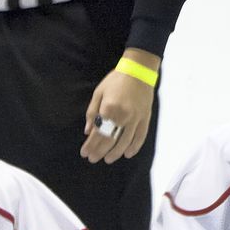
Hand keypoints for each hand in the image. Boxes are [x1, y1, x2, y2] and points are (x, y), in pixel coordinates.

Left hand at [81, 48, 157, 163]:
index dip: (90, 145)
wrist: (139, 70)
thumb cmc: (115, 80)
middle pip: (110, 140)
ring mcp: (136, 118)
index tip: (84, 153)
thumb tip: (87, 131)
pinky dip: (135, 146)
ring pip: (125, 141)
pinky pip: (141, 135)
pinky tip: (128, 153)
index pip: (97, 134)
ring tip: (108, 159)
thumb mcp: (98, 94)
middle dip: (99, 151)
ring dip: (115, 153)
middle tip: (93, 159)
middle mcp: (123, 116)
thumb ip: (92, 113)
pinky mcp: (145, 117)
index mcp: (108, 109)